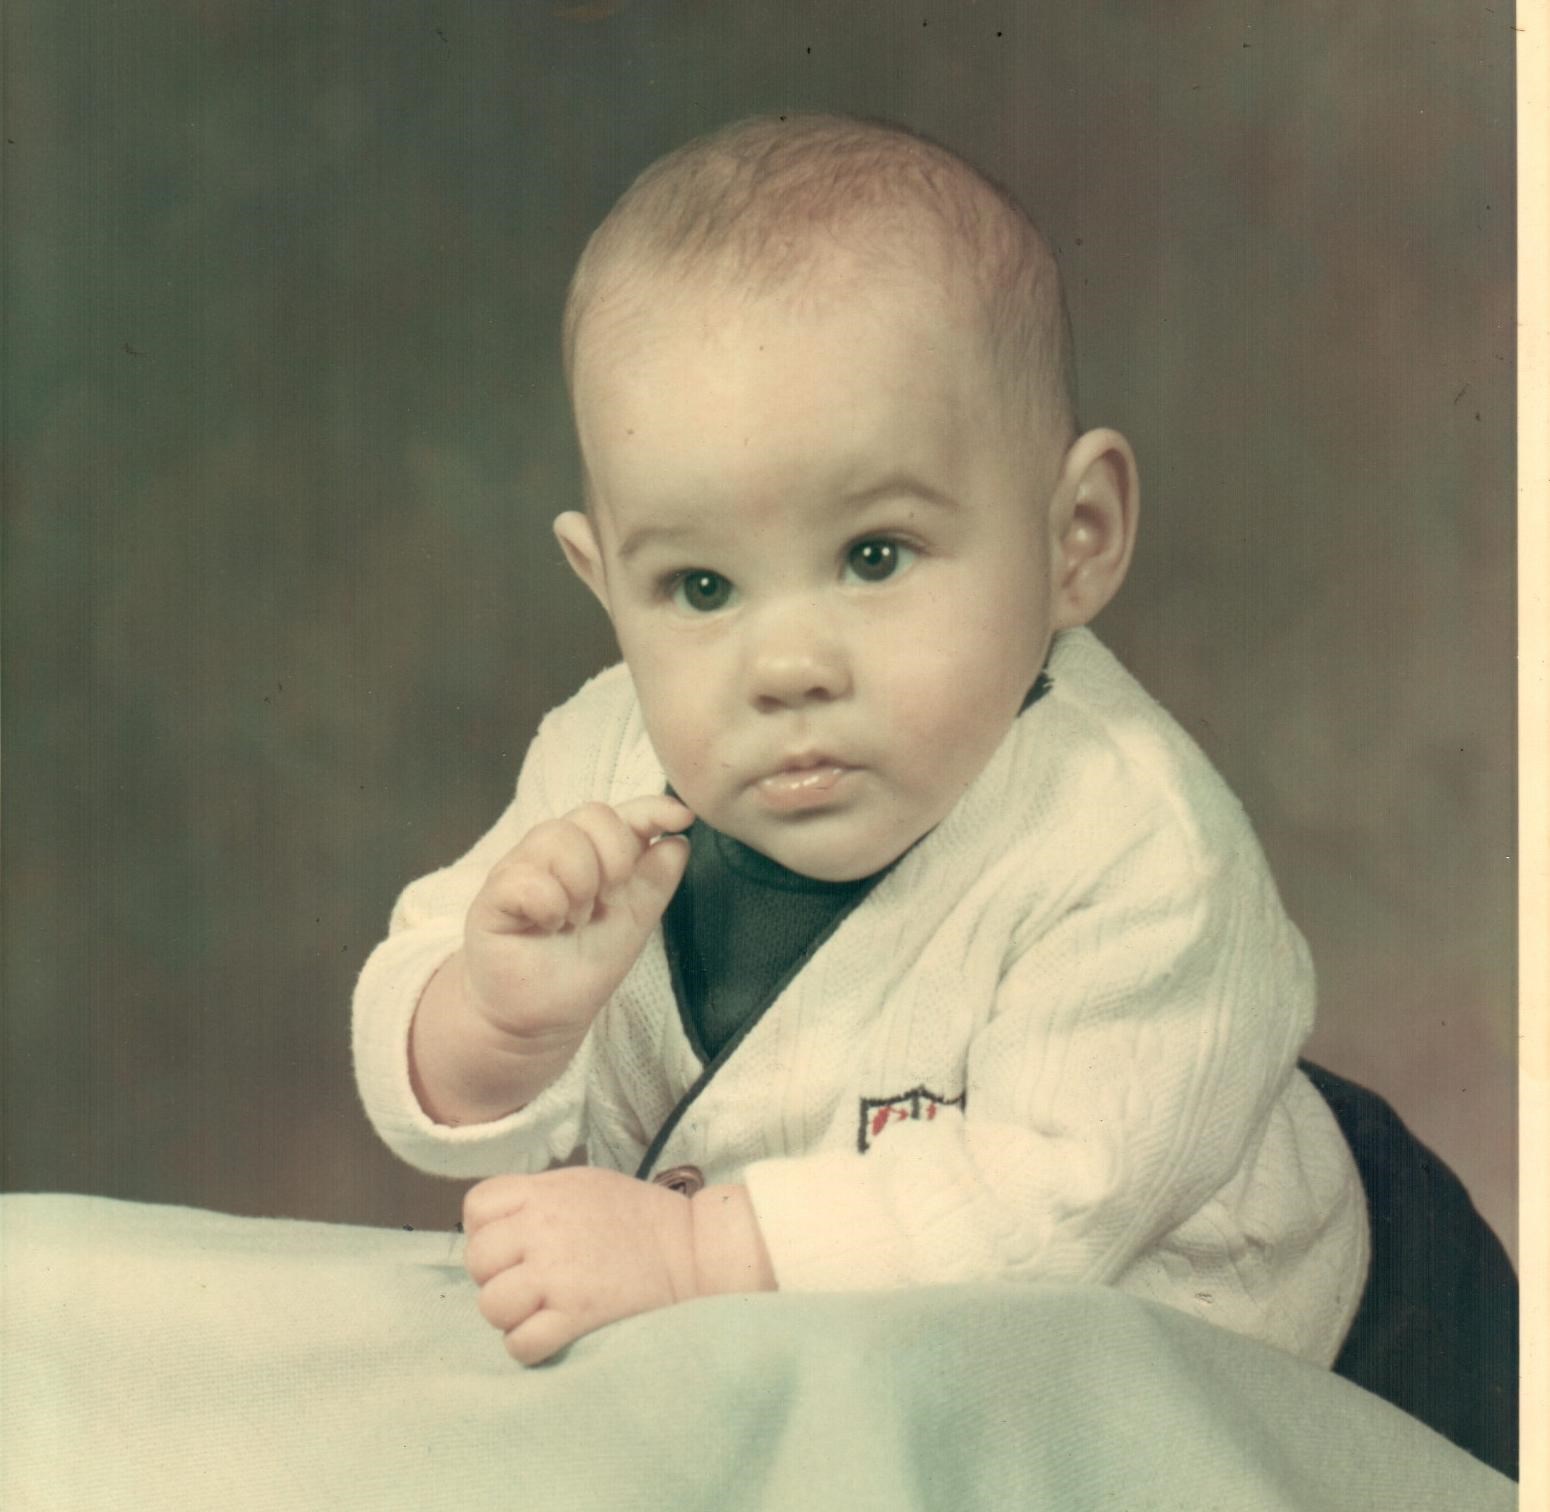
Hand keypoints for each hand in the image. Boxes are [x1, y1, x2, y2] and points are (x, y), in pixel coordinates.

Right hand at [463, 794, 692, 1044]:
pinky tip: (547, 926)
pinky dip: (549, 905)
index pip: (623, 813)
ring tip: (574, 921)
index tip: (682, 819)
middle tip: (607, 901)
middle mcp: (556, 851)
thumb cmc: (583, 966)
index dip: (654, 808)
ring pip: (558, 837)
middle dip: (615, 858)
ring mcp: (521, 867)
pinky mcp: (493, 894)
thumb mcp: (633, 924)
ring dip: (580, 886)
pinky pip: (527, 877)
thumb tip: (679, 842)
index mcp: (594, 854)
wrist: (541, 1018)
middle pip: (593, 815)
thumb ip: (655, 883)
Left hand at [464, 1167, 696, 1364]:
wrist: (690, 1249)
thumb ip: (538, 1199)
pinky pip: (520, 1344)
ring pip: (490, 1305)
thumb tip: (501, 1225)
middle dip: (496, 1275)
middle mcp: (542, 1230)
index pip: (477, 1207)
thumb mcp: (583, 1185)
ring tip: (539, 1309)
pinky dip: (529, 1346)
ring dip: (510, 1314)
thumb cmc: (638, 1216)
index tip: (512, 1243)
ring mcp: (556, 1274)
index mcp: (544, 1193)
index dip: (486, 1229)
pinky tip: (551, 1333)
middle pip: (478, 1260)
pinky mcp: (574, 1315)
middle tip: (528, 1281)